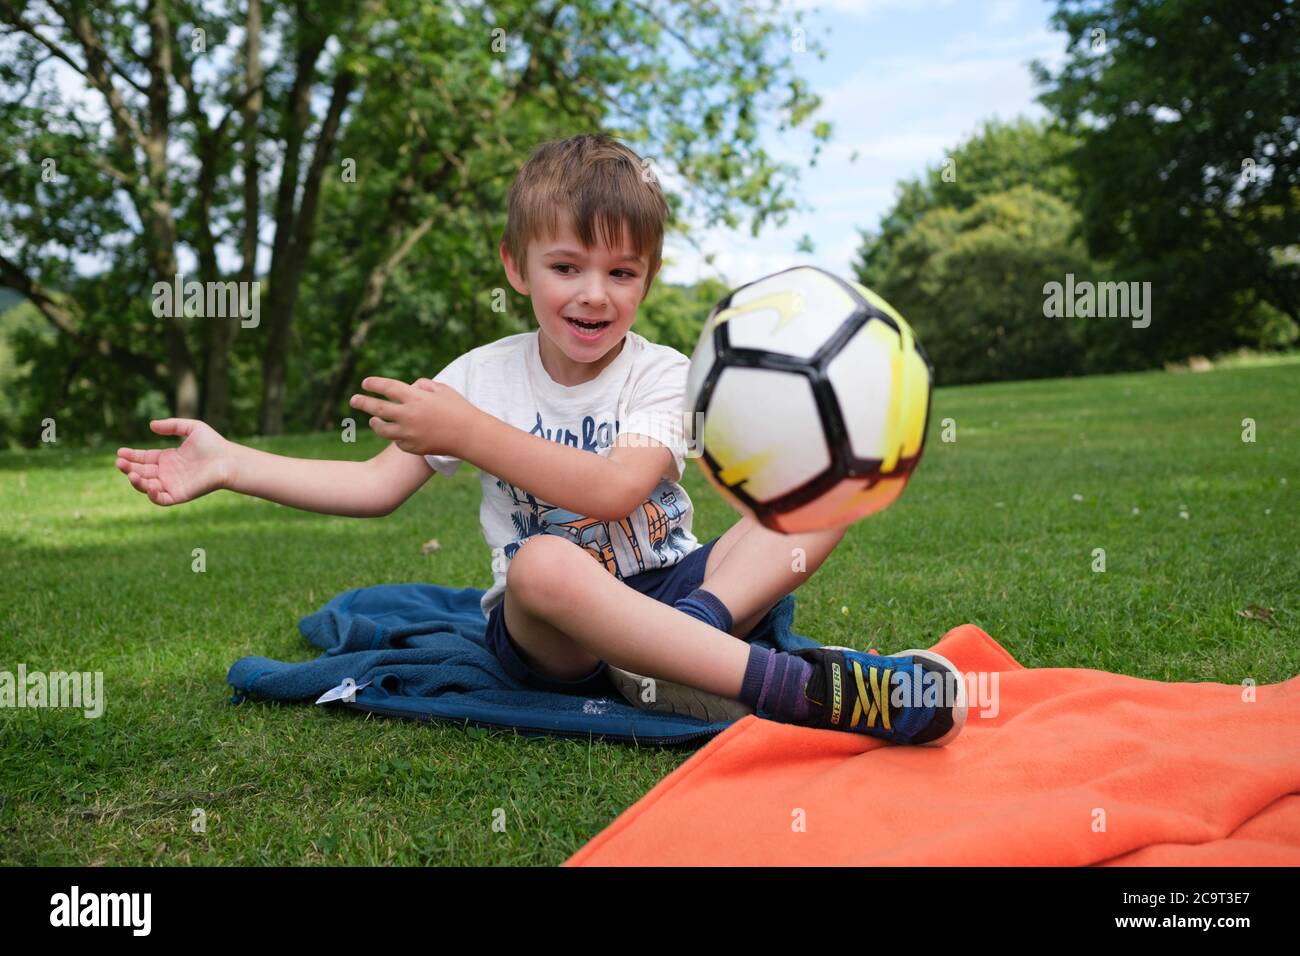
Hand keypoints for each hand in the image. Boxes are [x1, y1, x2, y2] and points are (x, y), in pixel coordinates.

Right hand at [115, 419, 232, 505]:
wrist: (228, 460)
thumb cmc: (213, 444)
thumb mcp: (191, 428)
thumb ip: (171, 425)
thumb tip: (151, 425)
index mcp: (168, 458)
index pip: (144, 458)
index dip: (131, 456)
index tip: (120, 452)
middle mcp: (167, 473)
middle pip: (142, 472)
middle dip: (128, 468)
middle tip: (119, 462)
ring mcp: (172, 485)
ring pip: (147, 486)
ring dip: (136, 481)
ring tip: (130, 473)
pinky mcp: (179, 495)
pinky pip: (161, 499)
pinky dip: (151, 495)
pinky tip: (147, 485)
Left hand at [349, 376, 477, 457]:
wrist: (470, 435)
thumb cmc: (458, 409)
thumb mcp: (442, 389)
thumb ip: (423, 385)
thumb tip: (411, 387)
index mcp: (415, 397)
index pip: (387, 388)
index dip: (374, 384)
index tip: (365, 383)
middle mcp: (408, 415)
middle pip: (377, 408)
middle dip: (362, 402)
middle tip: (353, 400)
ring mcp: (409, 433)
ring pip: (382, 429)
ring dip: (375, 423)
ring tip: (373, 420)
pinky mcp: (412, 447)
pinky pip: (397, 441)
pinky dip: (396, 436)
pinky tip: (398, 433)